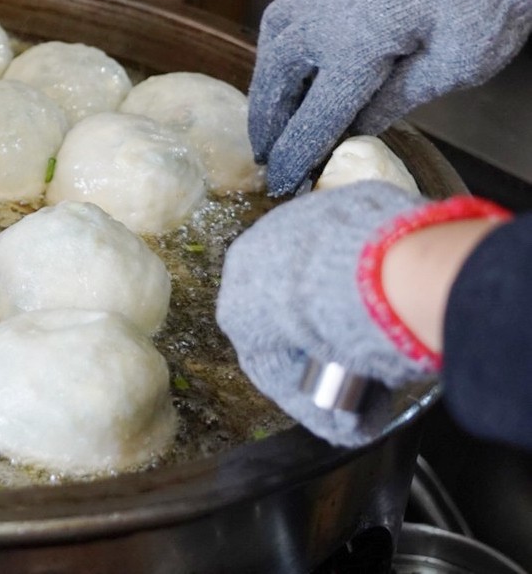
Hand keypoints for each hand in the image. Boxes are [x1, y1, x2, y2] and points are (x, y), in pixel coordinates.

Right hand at [217, 181, 439, 446]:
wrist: (371, 274)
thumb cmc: (336, 340)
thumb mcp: (328, 397)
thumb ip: (329, 410)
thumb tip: (349, 427)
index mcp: (237, 310)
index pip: (263, 346)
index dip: (299, 369)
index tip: (336, 383)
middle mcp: (248, 260)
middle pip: (282, 298)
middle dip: (314, 321)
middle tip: (358, 344)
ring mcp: (287, 222)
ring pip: (310, 260)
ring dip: (334, 280)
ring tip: (379, 305)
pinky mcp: (329, 199)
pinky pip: (344, 234)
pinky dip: (362, 251)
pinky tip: (391, 270)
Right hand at [249, 0, 531, 195]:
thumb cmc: (477, 17)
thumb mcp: (449, 73)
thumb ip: (390, 106)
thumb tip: (345, 138)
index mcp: (356, 46)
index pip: (311, 118)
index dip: (293, 157)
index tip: (279, 184)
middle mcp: (319, 17)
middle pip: (276, 85)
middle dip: (268, 127)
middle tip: (265, 159)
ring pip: (269, 54)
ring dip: (267, 91)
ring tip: (271, 122)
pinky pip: (276, 25)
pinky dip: (274, 55)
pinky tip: (283, 75)